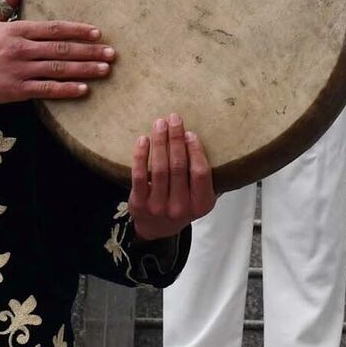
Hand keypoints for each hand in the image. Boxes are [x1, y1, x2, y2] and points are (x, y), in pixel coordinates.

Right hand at [0, 0, 112, 114]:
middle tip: (112, 53)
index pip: (54, 28)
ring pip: (58, 69)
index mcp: (16, 30)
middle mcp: (20, 48)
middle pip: (62, 48)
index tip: (98, 32)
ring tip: (105, 69)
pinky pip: (46, 89)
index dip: (78, 30)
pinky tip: (84, 89)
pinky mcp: (15, 90)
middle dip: (89, 50)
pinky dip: (66, 90)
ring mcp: (19, 70)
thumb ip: (8, 0)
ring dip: (84, 69)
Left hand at [129, 114, 215, 240]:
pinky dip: (141, 155)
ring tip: (159, 124)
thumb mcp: (201, 197)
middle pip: (178, 166)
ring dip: (159, 142)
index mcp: (201, 204)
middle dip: (175, 139)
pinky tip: (143, 140)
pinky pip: (139, 175)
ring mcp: (158, 207)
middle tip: (174, 118)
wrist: (157, 228)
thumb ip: (205, 177)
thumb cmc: (183, 204)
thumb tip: (206, 141)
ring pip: (159, 168)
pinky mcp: (139, 204)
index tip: (190, 133)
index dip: (195, 150)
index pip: (200, 173)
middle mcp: (180, 207)